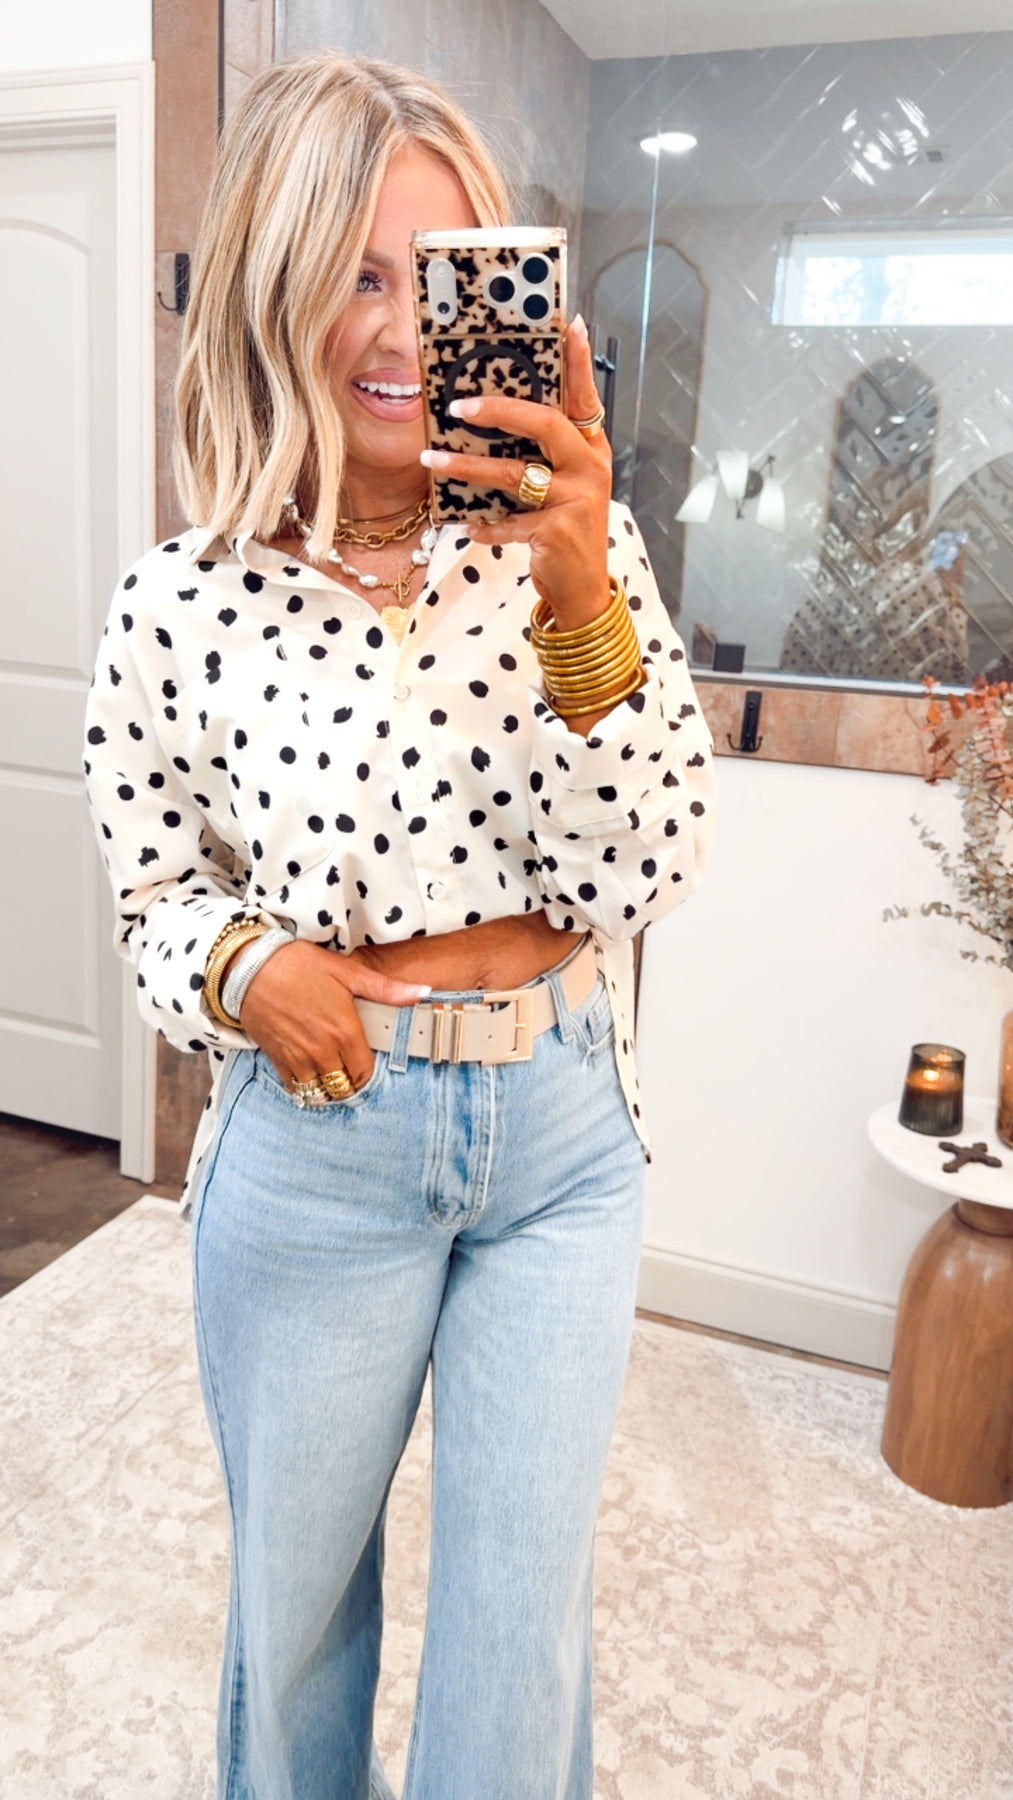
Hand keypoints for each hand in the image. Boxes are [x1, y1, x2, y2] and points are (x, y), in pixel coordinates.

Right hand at [239, 939, 428, 1094]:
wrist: (250, 966)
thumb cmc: (299, 965)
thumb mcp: (347, 972)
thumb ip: (385, 989)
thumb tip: (422, 992)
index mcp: (344, 1031)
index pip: (364, 1072)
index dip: (367, 1071)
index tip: (364, 1062)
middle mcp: (322, 1050)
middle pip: (344, 1086)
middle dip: (349, 1081)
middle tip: (348, 1068)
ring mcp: (298, 1058)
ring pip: (320, 1092)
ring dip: (327, 1086)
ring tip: (329, 1072)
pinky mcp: (276, 1059)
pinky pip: (295, 1088)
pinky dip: (303, 1087)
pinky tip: (307, 1073)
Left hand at [420, 314, 612, 630]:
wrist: (584, 590)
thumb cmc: (567, 531)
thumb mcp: (568, 486)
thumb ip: (547, 454)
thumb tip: (496, 417)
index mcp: (593, 451)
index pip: (585, 398)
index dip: (578, 362)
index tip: (569, 325)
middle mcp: (590, 470)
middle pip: (545, 423)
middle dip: (499, 410)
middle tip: (459, 406)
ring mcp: (576, 501)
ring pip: (515, 474)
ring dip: (468, 468)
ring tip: (432, 462)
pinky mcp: (556, 533)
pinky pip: (509, 522)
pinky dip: (485, 526)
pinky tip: (467, 526)